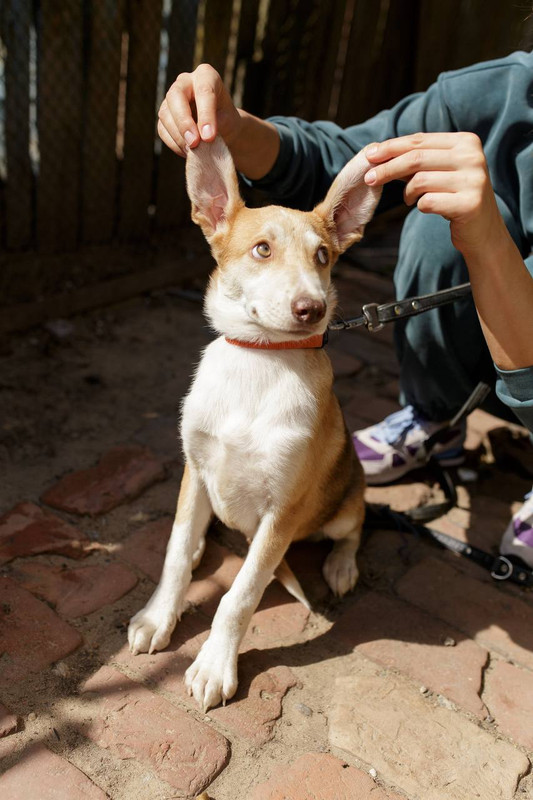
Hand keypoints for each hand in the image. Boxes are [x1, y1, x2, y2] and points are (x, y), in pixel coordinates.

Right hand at [158, 63, 241, 156]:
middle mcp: (185, 82)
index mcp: (205, 75)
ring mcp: (171, 98)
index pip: (204, 91)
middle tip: (194, 143)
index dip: (206, 114)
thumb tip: (198, 140)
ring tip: (194, 152)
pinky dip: (174, 144)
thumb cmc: (226, 120)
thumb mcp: (228, 121)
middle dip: (184, 122)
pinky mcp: (164, 115)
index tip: (209, 137)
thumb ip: (216, 125)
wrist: (220, 127)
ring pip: (165, 115)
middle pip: (175, 96)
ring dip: (179, 137)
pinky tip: (188, 152)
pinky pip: (162, 130)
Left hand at [363, 132, 505, 255]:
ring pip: (420, 181)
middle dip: (387, 168)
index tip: (369, 155)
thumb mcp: (441, 171)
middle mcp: (473, 157)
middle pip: (416, 159)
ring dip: (408, 193)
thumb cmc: (454, 197)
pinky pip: (427, 202)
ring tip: (410, 199)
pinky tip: (426, 208)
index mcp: (466, 141)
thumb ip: (419, 159)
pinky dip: (420, 206)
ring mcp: (473, 180)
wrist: (482, 230)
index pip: (420, 141)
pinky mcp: (469, 204)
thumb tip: (378, 151)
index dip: (392, 147)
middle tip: (368, 178)